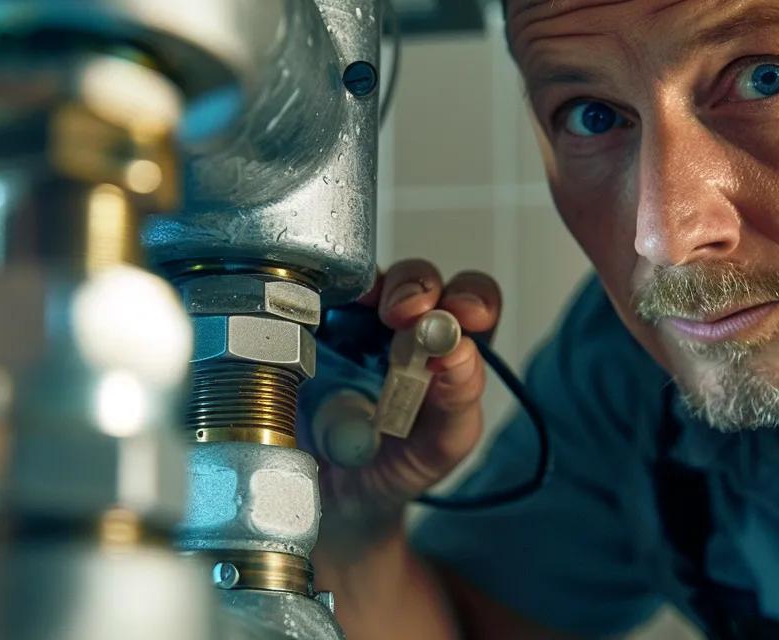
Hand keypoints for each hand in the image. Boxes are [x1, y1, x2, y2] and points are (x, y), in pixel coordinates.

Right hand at [313, 259, 501, 550]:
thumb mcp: (440, 446)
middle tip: (404, 313)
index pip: (472, 306)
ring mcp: (351, 321)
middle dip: (416, 286)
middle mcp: (403, 325)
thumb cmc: (395, 466)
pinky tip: (312, 312)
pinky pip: (311, 298)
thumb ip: (458, 405)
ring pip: (367, 279)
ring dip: (367, 288)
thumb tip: (457, 356)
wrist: (333, 498)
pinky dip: (315, 296)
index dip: (470, 302)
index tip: (453, 324)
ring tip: (360, 309)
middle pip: (420, 280)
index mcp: (448, 349)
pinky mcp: (306, 326)